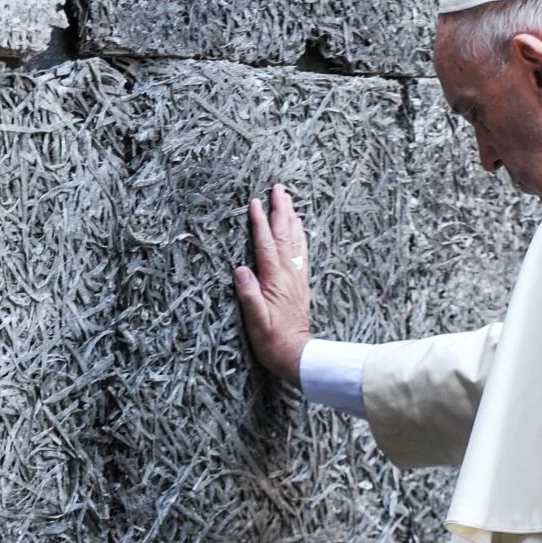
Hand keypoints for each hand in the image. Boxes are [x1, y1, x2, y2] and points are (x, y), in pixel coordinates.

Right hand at [231, 184, 311, 385]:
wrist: (296, 354)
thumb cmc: (272, 340)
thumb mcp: (255, 320)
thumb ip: (248, 294)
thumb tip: (240, 269)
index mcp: (274, 280)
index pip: (265, 244)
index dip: (259, 222)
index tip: (254, 202)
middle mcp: (288, 274)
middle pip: (283, 235)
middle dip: (280, 210)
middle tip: (278, 188)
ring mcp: (296, 277)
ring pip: (294, 240)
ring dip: (291, 218)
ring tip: (288, 200)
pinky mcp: (300, 283)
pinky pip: (301, 252)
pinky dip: (299, 236)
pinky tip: (299, 227)